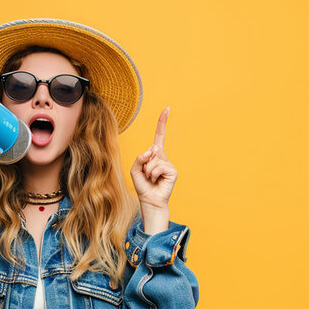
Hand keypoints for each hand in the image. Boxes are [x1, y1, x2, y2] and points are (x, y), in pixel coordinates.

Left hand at [130, 107, 176, 231]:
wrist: (149, 200)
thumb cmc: (143, 185)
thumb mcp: (135, 169)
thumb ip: (140, 158)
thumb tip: (152, 150)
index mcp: (154, 155)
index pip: (159, 136)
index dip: (162, 123)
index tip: (167, 109)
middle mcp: (162, 157)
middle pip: (151, 150)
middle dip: (144, 163)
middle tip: (147, 175)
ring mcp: (169, 163)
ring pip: (153, 159)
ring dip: (148, 171)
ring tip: (151, 179)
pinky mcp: (173, 170)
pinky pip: (159, 166)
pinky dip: (153, 174)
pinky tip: (157, 181)